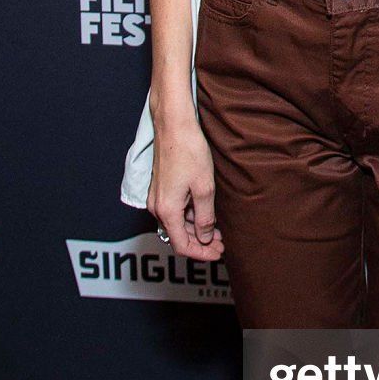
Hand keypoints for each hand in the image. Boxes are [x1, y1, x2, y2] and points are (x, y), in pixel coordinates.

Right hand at [147, 109, 224, 262]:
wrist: (173, 125)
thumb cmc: (189, 152)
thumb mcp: (204, 188)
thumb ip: (205, 217)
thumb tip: (206, 237)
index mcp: (167, 211)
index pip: (182, 246)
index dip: (201, 254)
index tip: (218, 254)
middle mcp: (157, 207)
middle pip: (178, 237)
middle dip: (200, 244)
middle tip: (222, 245)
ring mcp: (156, 197)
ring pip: (176, 224)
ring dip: (196, 230)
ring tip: (218, 231)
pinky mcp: (160, 188)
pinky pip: (173, 211)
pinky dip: (189, 218)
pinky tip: (204, 215)